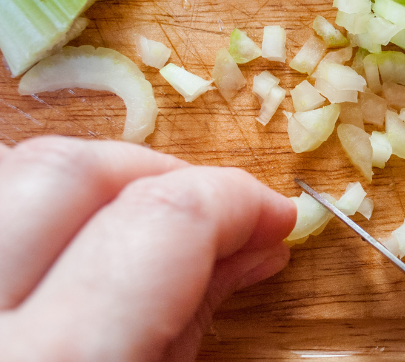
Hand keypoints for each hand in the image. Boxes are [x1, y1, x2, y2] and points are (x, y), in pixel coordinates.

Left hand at [0, 136, 295, 361]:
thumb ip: (197, 319)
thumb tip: (253, 248)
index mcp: (67, 360)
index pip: (163, 220)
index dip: (235, 201)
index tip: (272, 216)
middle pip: (70, 172)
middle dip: (158, 172)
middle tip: (207, 210)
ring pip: (10, 168)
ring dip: (87, 176)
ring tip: (132, 216)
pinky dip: (30, 199)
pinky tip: (65, 232)